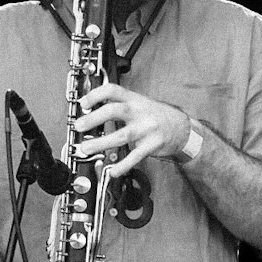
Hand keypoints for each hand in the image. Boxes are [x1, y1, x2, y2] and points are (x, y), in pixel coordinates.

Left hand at [72, 83, 190, 176]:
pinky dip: (123, 165)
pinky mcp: (153, 145)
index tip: (83, 103)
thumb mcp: (140, 104)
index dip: (96, 95)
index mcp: (135, 99)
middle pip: (115, 111)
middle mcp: (140, 112)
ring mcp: (147, 128)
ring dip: (102, 142)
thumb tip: (92, 111)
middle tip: (79, 125)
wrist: (183, 129)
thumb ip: (120, 105)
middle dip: (94, 118)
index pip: (113, 90)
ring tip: (86, 148)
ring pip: (122, 135)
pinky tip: (113, 170)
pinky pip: (136, 156)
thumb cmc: (157, 116)